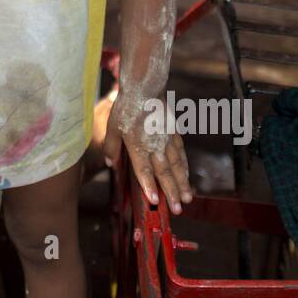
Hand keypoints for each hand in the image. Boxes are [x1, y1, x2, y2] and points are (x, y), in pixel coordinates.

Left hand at [103, 100, 193, 215]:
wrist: (146, 87)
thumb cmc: (126, 107)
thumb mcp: (112, 126)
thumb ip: (111, 146)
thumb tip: (110, 164)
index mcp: (137, 145)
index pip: (143, 170)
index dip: (149, 186)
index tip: (154, 201)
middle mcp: (155, 145)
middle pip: (164, 173)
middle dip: (171, 193)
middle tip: (178, 210)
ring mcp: (167, 140)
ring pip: (176, 166)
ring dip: (182, 184)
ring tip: (188, 199)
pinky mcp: (174, 133)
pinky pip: (181, 154)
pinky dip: (185, 167)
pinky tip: (187, 176)